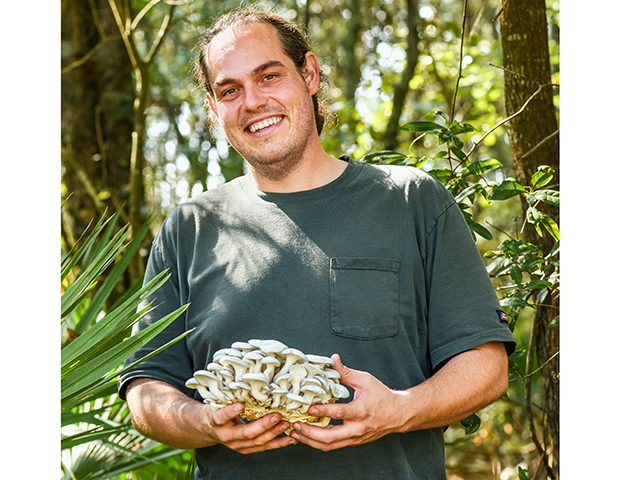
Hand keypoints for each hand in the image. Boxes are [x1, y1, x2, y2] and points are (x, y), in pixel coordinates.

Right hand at [207, 402, 295, 453]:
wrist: (210, 429)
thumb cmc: (217, 410)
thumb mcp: (218, 401)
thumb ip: (230, 395)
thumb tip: (246, 380)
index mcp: (216, 421)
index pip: (221, 417)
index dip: (230, 412)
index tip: (240, 404)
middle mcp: (226, 436)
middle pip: (246, 433)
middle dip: (263, 425)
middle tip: (277, 415)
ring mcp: (237, 445)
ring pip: (257, 442)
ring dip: (274, 433)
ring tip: (286, 424)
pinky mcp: (246, 449)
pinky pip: (264, 447)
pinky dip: (278, 443)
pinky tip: (289, 438)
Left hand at [289, 354, 407, 450]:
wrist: (398, 415)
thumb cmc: (382, 396)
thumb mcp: (365, 380)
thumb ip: (346, 372)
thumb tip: (332, 360)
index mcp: (362, 411)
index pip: (340, 413)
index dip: (323, 411)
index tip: (308, 408)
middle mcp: (358, 428)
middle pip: (331, 437)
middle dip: (310, 433)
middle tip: (296, 425)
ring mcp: (355, 438)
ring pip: (329, 446)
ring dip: (310, 441)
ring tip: (295, 432)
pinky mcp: (352, 442)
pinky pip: (333, 446)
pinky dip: (318, 442)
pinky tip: (306, 435)